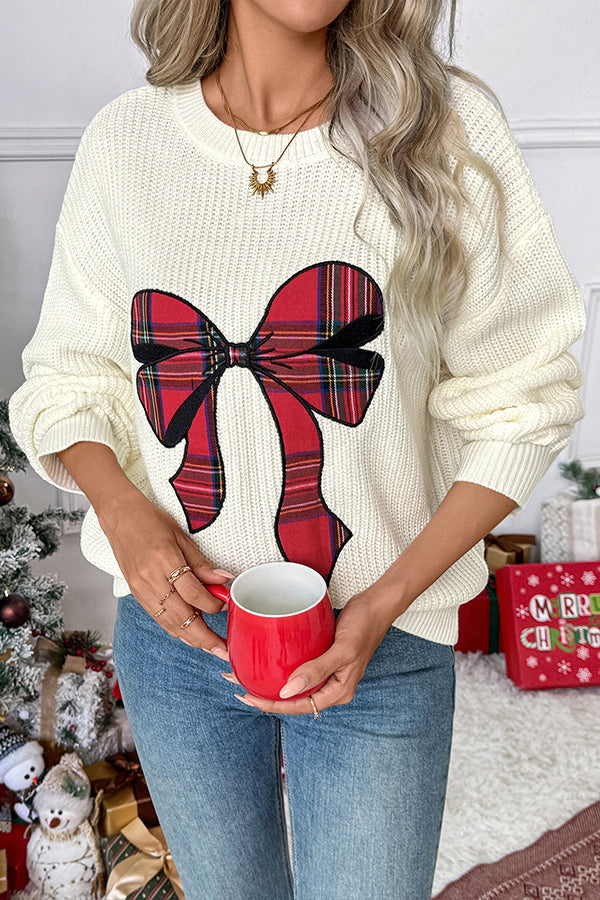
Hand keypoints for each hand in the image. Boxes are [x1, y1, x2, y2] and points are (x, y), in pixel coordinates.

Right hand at [98, 484, 232, 658]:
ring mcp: (140, 588)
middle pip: (181, 617)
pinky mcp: (135, 593)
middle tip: (224, 650)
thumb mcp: (182, 536)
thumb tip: (224, 581)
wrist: (118, 516)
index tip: (227, 606)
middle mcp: (150, 578)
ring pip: (168, 623)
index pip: (193, 592)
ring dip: (191, 638)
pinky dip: (175, 629)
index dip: (213, 603)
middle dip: (204, 637)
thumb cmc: (151, 520)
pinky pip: (158, 617)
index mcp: (164, 559)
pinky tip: (189, 635)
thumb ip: (202, 564)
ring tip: (210, 648)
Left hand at [226, 586, 402, 714]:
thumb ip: (316, 670)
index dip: (272, 704)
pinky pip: (300, 667)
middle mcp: (331, 685)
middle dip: (266, 694)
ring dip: (272, 681)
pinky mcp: (324, 656)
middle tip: (239, 684)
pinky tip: (269, 661)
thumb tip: (287, 691)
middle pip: (294, 698)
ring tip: (246, 674)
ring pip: (295, 683)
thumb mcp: (342, 650)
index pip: (299, 705)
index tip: (249, 696)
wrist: (377, 604)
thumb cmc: (364, 626)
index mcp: (338, 691)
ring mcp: (328, 672)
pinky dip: (283, 666)